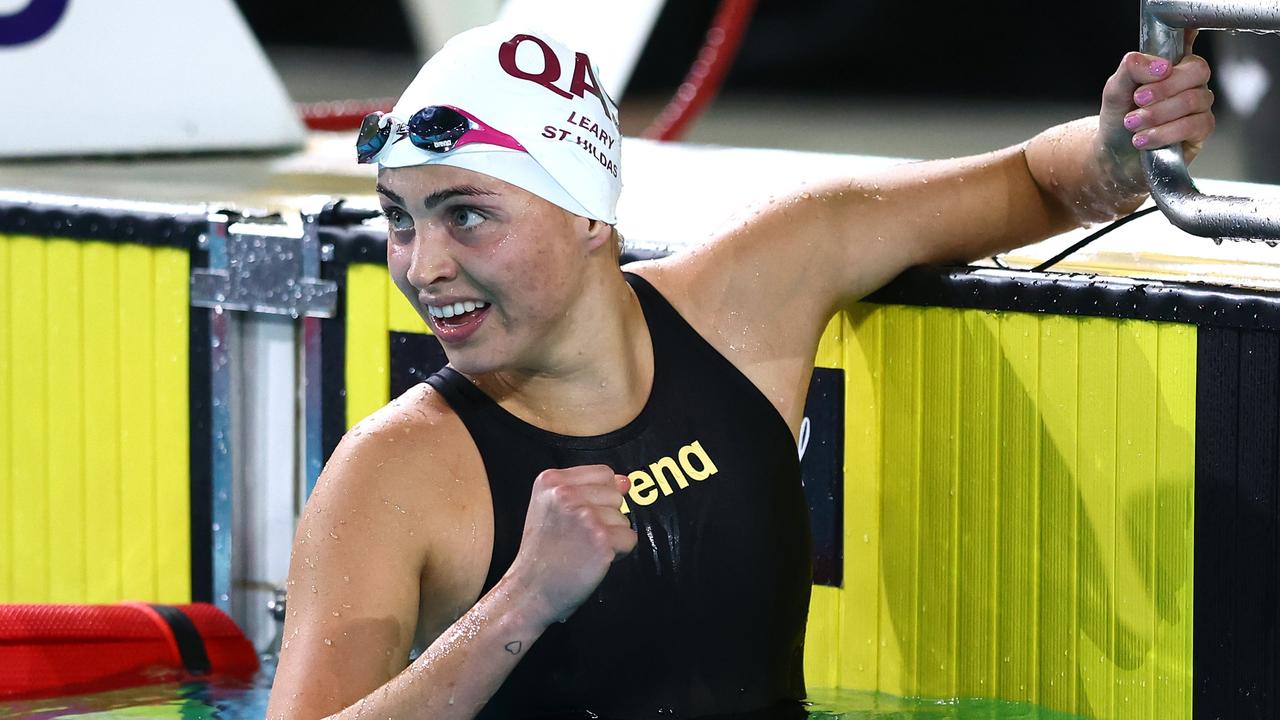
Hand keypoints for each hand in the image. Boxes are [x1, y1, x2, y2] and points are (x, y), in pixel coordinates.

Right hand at [505, 466, 636, 624]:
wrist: (530, 590)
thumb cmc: (543, 552)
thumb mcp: (552, 509)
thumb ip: (587, 489)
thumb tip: (625, 482)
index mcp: (551, 481)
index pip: (603, 473)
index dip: (600, 497)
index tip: (580, 517)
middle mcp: (566, 494)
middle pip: (615, 495)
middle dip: (606, 517)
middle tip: (579, 537)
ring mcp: (584, 515)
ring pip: (624, 517)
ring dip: (611, 536)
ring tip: (584, 549)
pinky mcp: (601, 539)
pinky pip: (630, 538)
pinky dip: (619, 552)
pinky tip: (594, 559)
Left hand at [1097, 30, 1215, 192]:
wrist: (1113, 153)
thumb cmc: (1119, 117)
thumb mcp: (1116, 89)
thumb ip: (1131, 68)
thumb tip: (1160, 66)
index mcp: (1173, 65)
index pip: (1188, 44)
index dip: (1179, 51)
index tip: (1156, 68)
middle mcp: (1191, 82)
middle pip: (1197, 71)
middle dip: (1163, 88)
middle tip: (1137, 100)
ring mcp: (1199, 106)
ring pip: (1193, 100)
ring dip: (1157, 114)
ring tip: (1132, 124)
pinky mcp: (1201, 132)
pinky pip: (1195, 126)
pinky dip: (1165, 132)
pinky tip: (1143, 139)